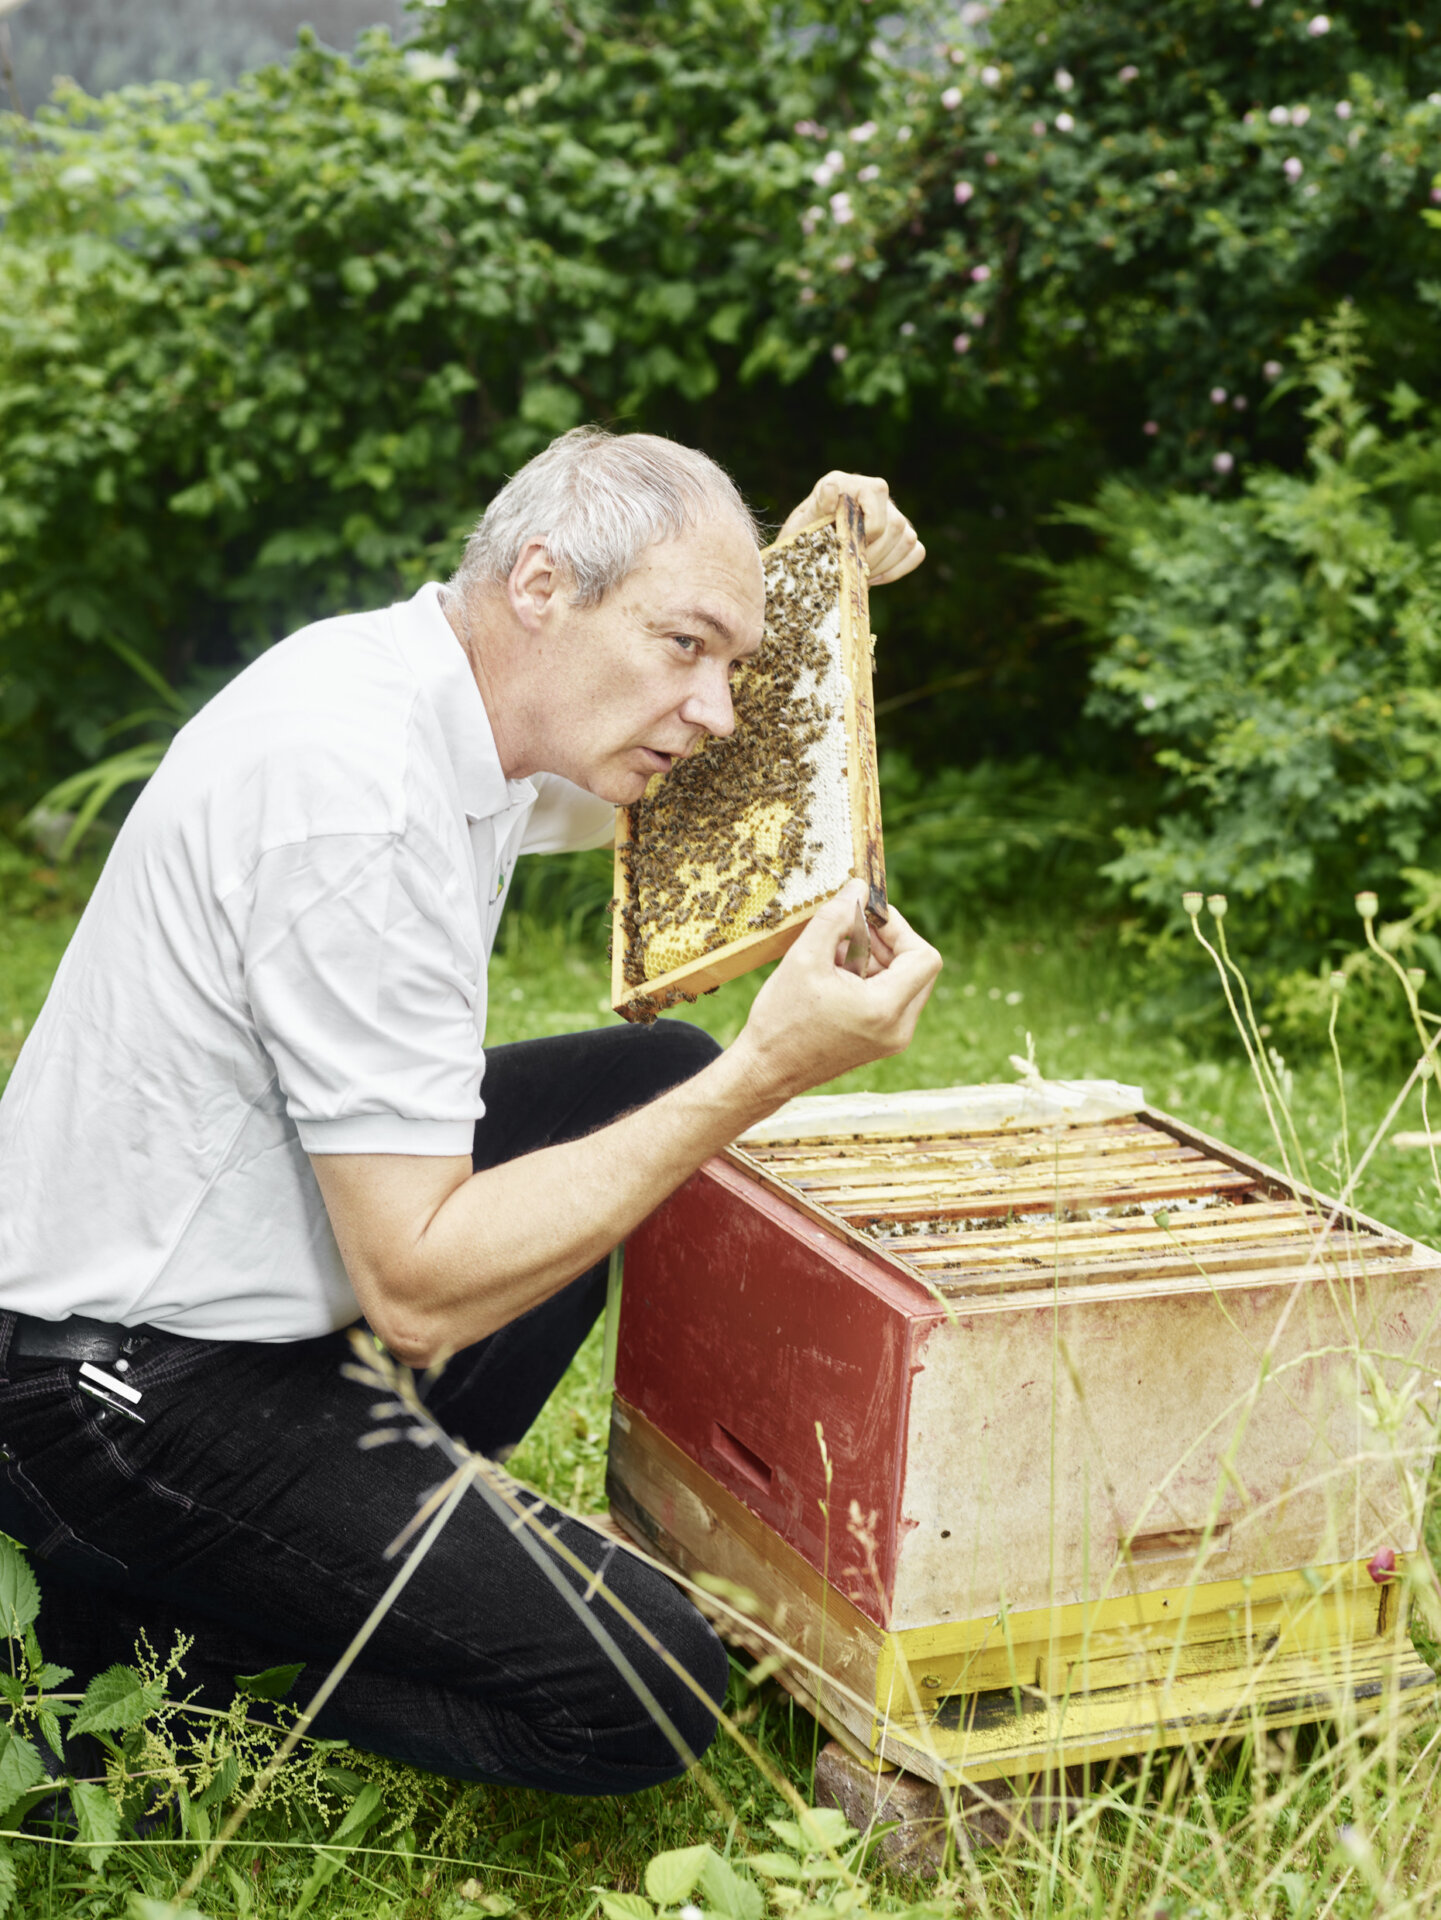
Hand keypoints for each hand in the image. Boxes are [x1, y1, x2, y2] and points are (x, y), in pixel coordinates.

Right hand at [731, 881, 941, 1106]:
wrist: (765, 1071)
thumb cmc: (781, 1018)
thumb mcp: (805, 957)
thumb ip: (836, 917)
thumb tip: (859, 888)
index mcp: (885, 1009)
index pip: (924, 956)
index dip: (900, 929)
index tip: (868, 918)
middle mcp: (898, 1029)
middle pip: (918, 969)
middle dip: (887, 943)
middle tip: (850, 932)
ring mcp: (892, 1040)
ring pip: (904, 983)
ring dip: (876, 960)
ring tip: (834, 955)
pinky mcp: (880, 1043)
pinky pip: (891, 1000)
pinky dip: (870, 980)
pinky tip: (834, 976)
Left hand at [778, 471, 924, 585]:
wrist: (804, 555)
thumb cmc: (801, 537)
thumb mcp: (801, 524)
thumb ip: (817, 507)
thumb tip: (831, 490)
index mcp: (850, 483)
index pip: (878, 492)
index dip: (868, 524)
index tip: (849, 544)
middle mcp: (875, 495)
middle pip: (896, 523)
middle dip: (873, 553)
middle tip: (851, 568)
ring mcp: (892, 515)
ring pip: (907, 539)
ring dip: (883, 564)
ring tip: (858, 573)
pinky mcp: (901, 538)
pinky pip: (916, 552)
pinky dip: (896, 570)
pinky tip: (872, 577)